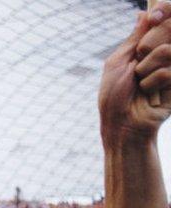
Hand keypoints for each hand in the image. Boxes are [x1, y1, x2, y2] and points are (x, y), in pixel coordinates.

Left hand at [99, 3, 170, 140]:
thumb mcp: (118, 63)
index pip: (165, 22)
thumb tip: (143, 13)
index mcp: (148, 47)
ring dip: (146, 68)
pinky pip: (168, 72)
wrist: (123, 125)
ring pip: (167, 50)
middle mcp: (164, 55)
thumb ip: (134, 38)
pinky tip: (149, 94)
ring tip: (140, 83)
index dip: (165, 11)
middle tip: (137, 62)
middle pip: (168, 31)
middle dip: (146, 47)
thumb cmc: (114, 96)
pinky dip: (152, 82)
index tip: (157, 13)